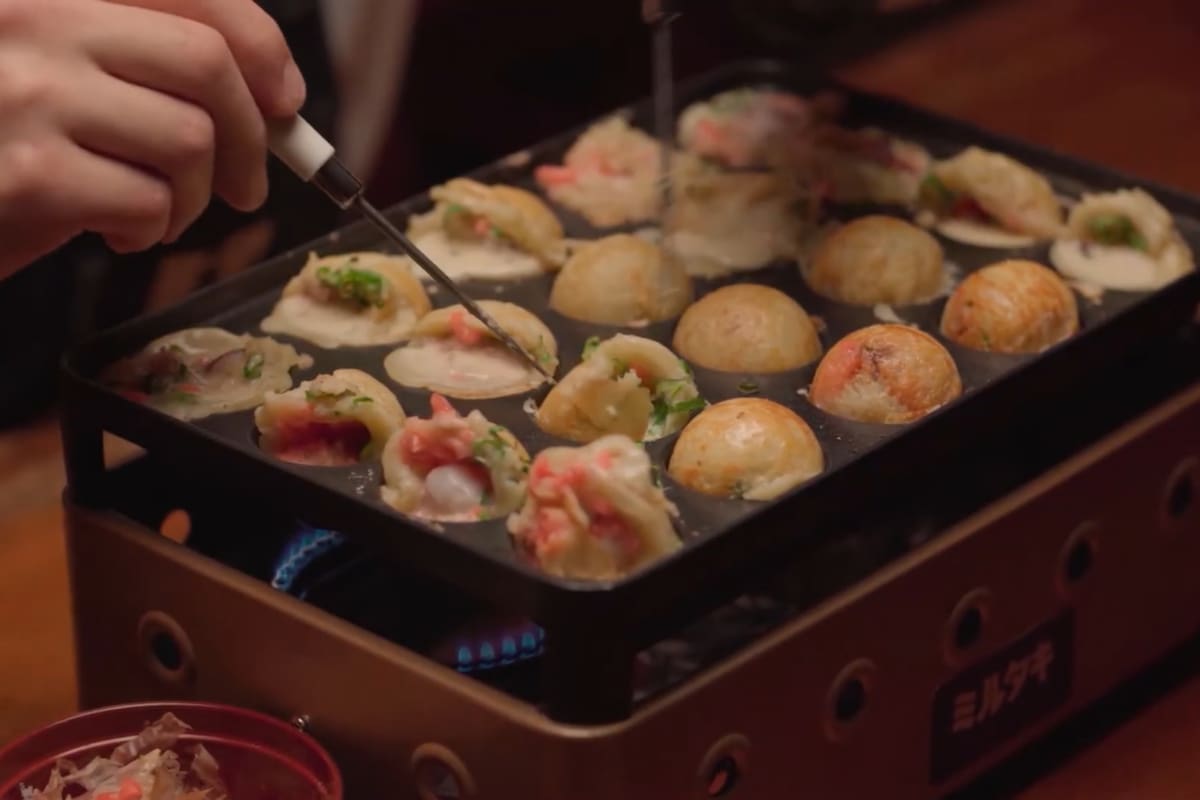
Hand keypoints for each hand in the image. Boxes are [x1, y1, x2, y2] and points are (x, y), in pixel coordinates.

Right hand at [0, 0, 306, 277]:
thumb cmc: (0, 147)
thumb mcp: (58, 79)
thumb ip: (143, 69)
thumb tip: (272, 99)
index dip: (258, 42)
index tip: (283, 98)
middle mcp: (32, 17)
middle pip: (204, 62)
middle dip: (250, 136)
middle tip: (246, 186)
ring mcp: (26, 92)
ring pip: (188, 139)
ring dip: (192, 196)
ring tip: (155, 213)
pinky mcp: (27, 173)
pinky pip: (148, 202)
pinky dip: (151, 230)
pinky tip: (115, 231)